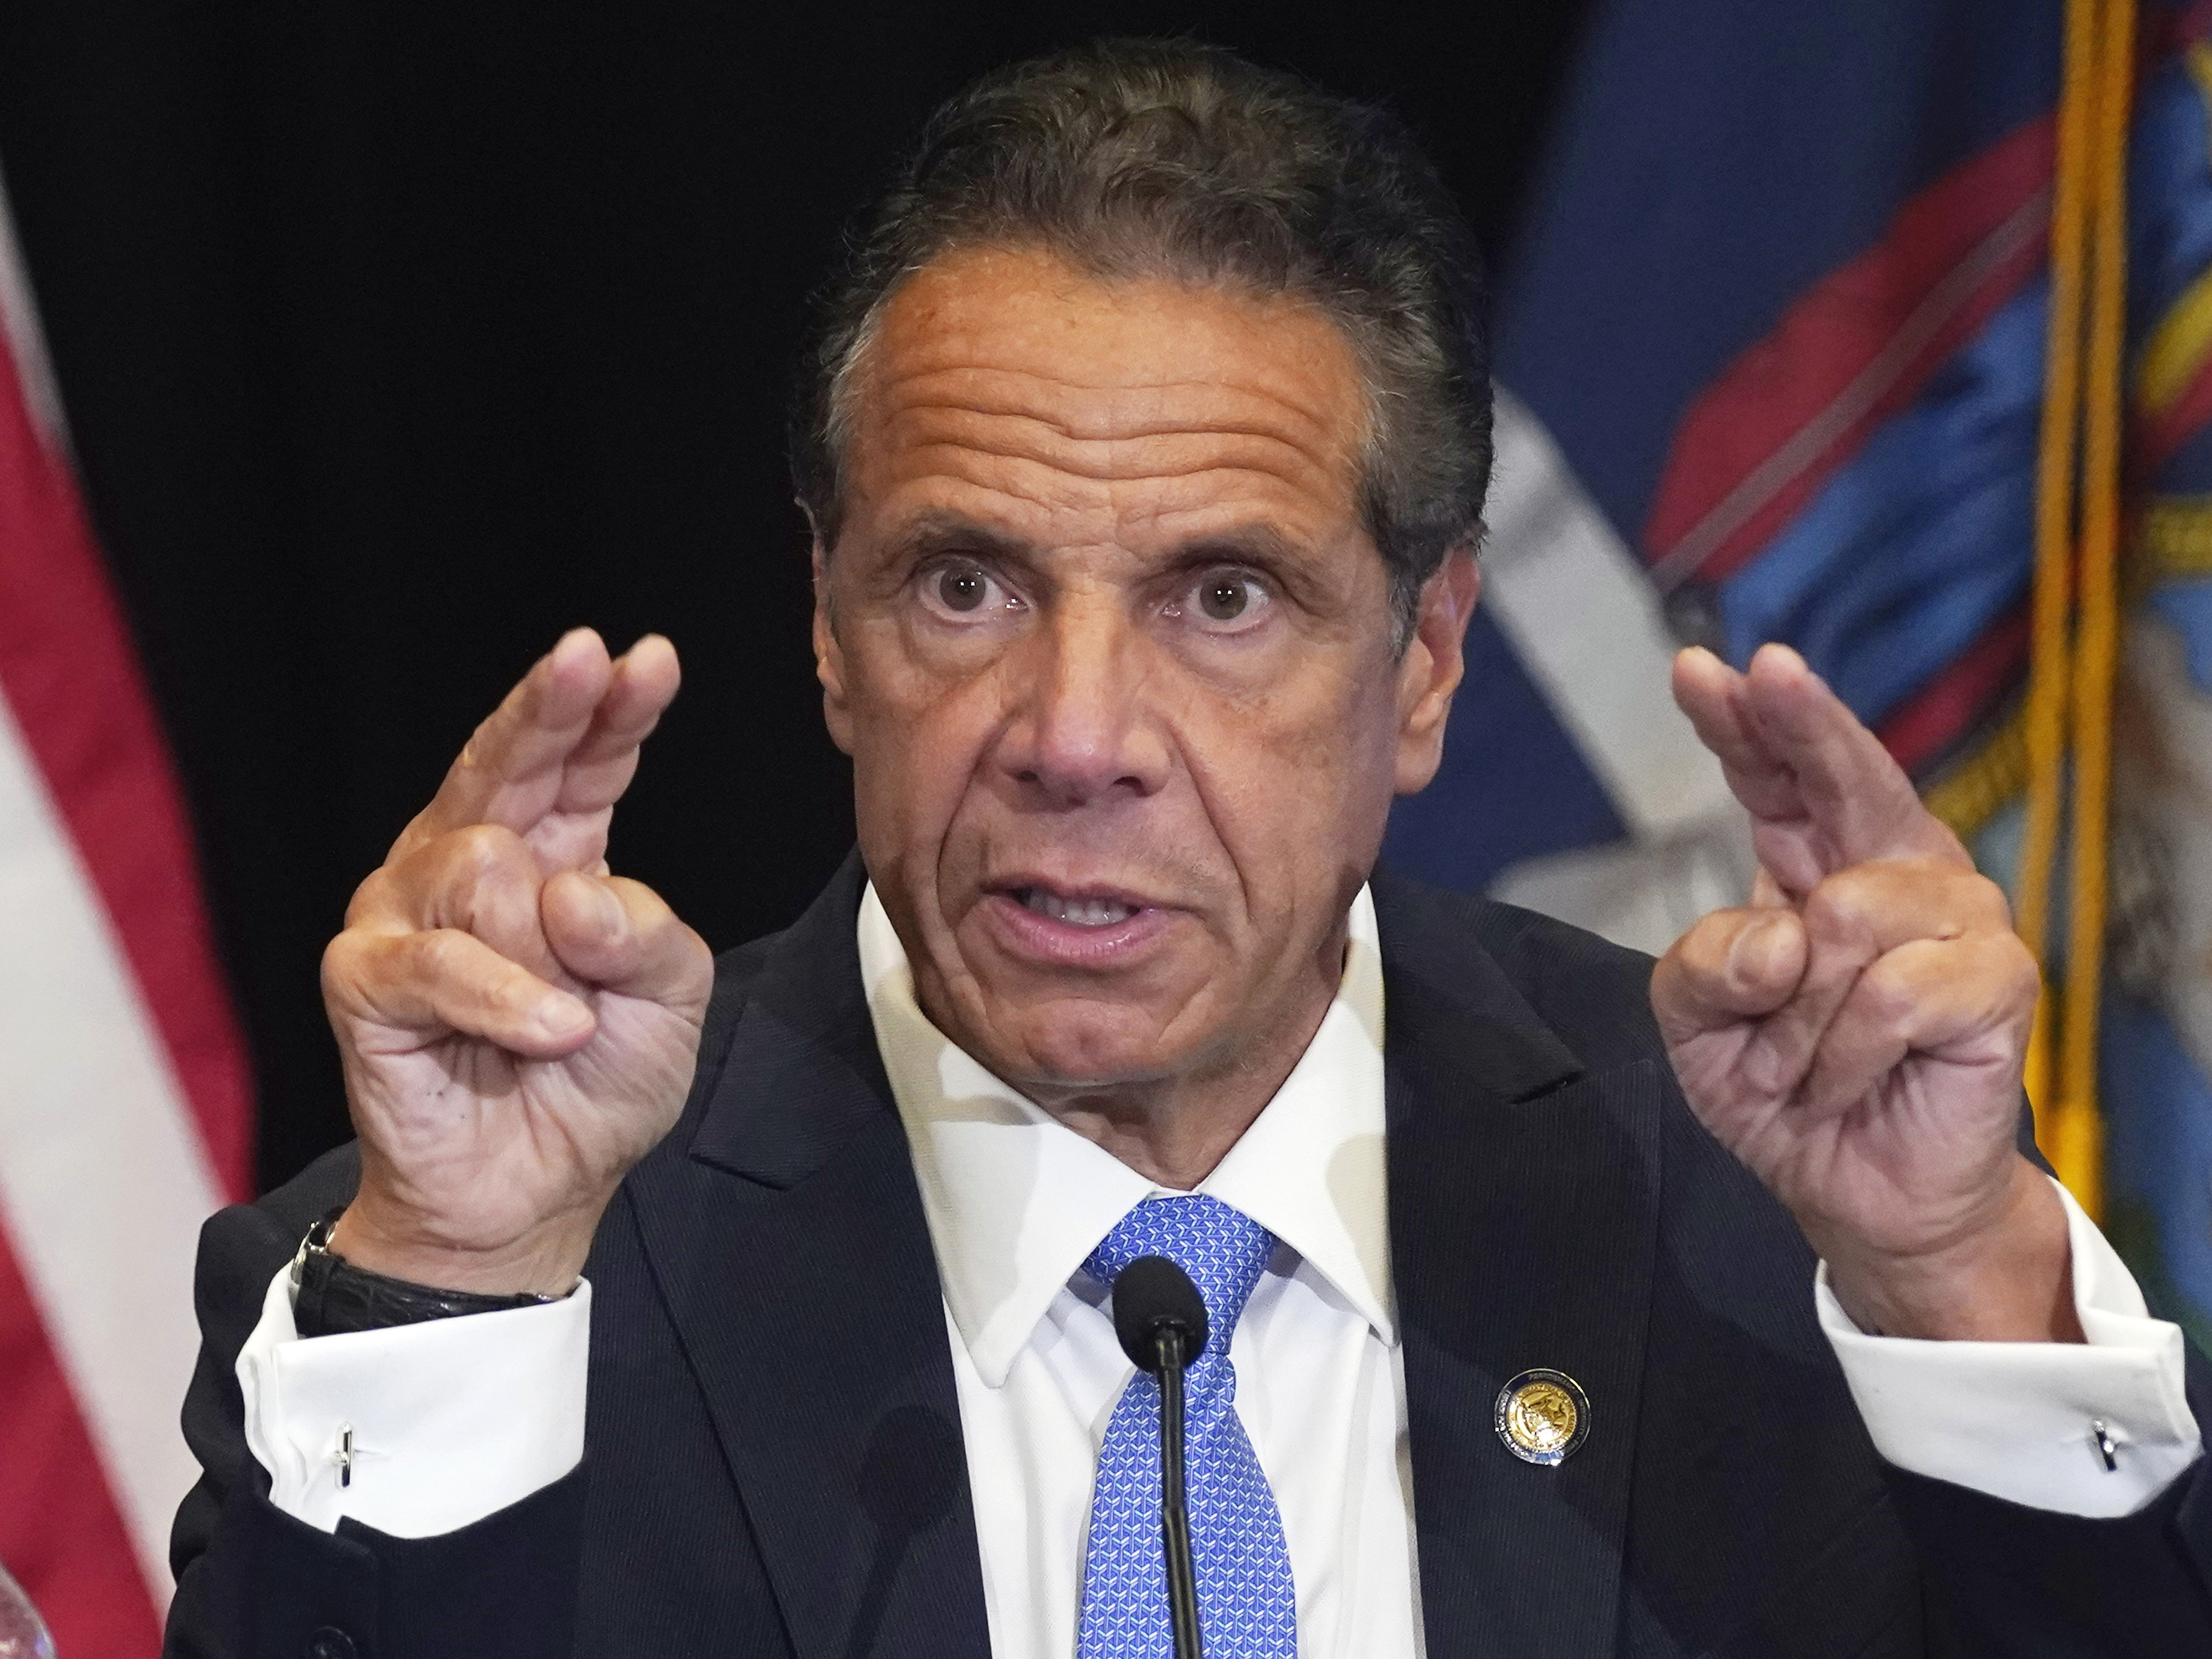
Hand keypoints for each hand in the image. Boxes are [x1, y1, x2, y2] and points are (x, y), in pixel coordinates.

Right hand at [321, 629, 713, 1294]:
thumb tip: (575, 891)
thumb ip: (648, 931)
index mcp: (548, 855)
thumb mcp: (670, 1000)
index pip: (579, 763)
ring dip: (548, 951)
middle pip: (504, 763)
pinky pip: (441, 961)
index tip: (647, 657)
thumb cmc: (596, 1084)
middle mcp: (466, 863)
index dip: (608, 710)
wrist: (536, 1191)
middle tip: (590, 658)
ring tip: (566, 1019)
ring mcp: (404, 912)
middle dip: (551, 710)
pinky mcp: (363, 977)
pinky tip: (553, 1032)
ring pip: (482, 866)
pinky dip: (509, 1001)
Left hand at [1652, 644, 2074, 1341]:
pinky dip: (1846, 1049)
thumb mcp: (1697, 1024)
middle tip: (1767, 673)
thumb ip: (1702, 964)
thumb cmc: (1781, 1090)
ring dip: (1797, 1015)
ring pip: (1846, 918)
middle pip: (1848, 774)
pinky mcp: (1999, 977)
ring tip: (1800, 1064)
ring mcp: (1956, 917)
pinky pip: (1892, 990)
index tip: (1701, 670)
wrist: (1852, 1190)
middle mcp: (1892, 870)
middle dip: (1803, 724)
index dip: (1747, 721)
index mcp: (1816, 864)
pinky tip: (1848, 1077)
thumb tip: (1780, 934)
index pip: (1777, 775)